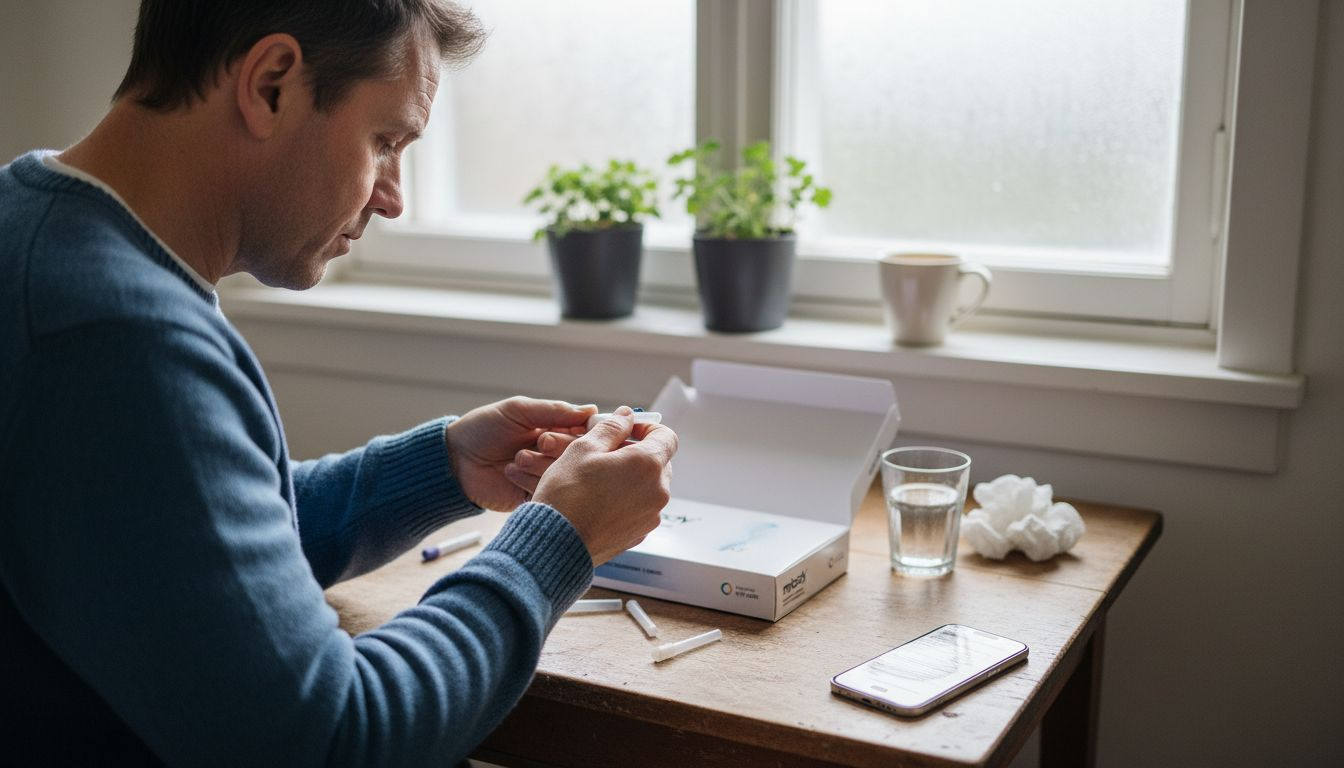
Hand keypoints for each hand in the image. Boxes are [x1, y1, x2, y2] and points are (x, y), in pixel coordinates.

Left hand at [446, 397, 596, 510]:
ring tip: (518, 457)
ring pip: (566, 476)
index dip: (582, 431)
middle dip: (560, 447)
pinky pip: (549, 495)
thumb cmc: (483, 428)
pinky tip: (512, 472)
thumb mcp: (518, 411)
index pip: (585, 432)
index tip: (574, 429)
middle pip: (579, 455)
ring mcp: (546, 477)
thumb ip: (554, 411)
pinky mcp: (534, 498)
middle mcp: (555, 455)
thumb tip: (594, 410)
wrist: (454, 460)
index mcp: (555, 430)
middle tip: (540, 442)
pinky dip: (533, 482)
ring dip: (543, 464)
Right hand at [531, 407, 677, 564]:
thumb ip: (612, 427)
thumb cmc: (566, 494)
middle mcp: (657, 491)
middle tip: (608, 453)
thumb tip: (627, 416)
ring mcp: (650, 516)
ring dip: (632, 478)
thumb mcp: (584, 448)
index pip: (666, 436)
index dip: (647, 429)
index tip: (628, 430)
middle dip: (638, 453)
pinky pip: (640, 508)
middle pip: (659, 462)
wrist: (555, 543)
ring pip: (649, 486)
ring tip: (600, 479)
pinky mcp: (640, 534)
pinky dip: (627, 500)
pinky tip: (600, 501)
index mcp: (648, 465)